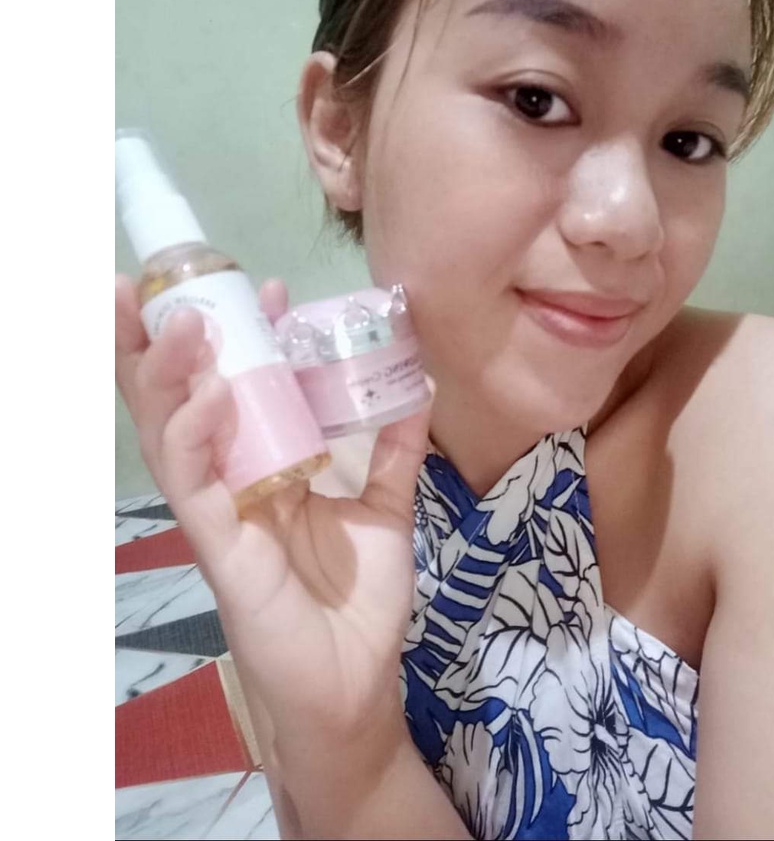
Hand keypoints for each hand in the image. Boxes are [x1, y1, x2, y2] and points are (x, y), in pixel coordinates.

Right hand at [115, 275, 430, 738]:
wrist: (355, 682)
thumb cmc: (357, 600)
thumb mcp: (385, 509)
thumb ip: (394, 450)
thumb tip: (418, 386)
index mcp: (266, 467)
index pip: (238, 389)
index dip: (249, 338)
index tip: (276, 289)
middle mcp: (232, 479)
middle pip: (181, 399)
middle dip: (167, 341)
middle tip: (171, 280)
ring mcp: (218, 510)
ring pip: (170, 431)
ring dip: (171, 372)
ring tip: (187, 319)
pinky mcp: (217, 545)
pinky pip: (193, 482)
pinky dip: (195, 434)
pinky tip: (209, 395)